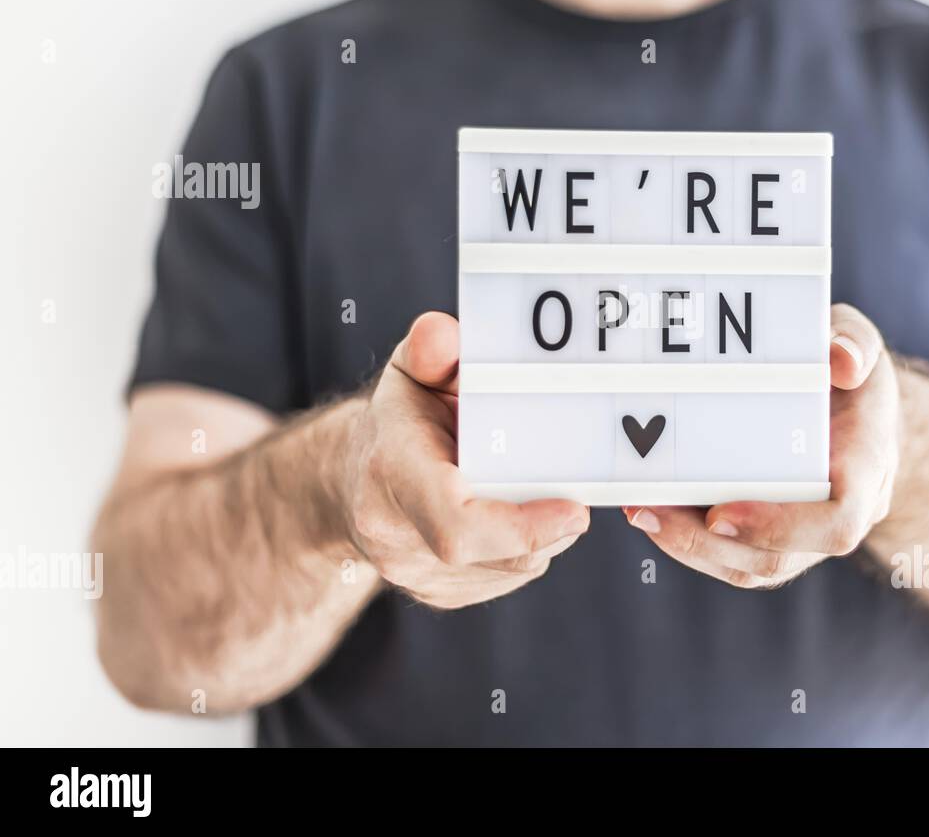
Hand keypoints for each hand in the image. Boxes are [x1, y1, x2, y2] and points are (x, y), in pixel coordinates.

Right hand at [341, 312, 589, 607]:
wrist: (352, 481)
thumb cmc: (399, 419)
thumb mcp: (411, 371)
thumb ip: (432, 349)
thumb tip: (442, 333)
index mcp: (391, 475)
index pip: (457, 524)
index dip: (522, 526)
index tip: (575, 509)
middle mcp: (396, 536)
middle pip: (497, 553)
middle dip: (549, 524)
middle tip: (577, 491)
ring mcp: (416, 575)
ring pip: (512, 568)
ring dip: (543, 533)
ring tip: (536, 486)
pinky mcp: (439, 595)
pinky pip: (506, 576)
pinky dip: (527, 546)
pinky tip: (519, 511)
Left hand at [622, 303, 899, 587]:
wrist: (858, 411)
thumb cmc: (850, 372)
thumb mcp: (860, 342)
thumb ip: (856, 344)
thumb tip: (841, 362)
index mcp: (866, 472)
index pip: (836, 523)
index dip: (779, 526)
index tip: (720, 512)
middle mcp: (840, 517)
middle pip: (776, 558)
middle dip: (708, 542)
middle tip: (650, 510)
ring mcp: (805, 537)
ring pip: (748, 566)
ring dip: (689, 547)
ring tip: (640, 510)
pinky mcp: (772, 538)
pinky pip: (733, 555)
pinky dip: (689, 541)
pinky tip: (651, 510)